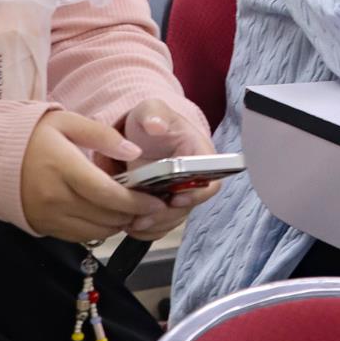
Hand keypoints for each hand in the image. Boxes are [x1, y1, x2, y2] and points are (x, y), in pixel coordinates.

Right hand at [19, 110, 167, 241]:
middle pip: (105, 216)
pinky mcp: (43, 227)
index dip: (135, 201)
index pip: (107, 193)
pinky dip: (100, 230)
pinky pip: (79, 236)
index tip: (156, 201)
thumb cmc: (31, 135)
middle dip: (133, 214)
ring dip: (119, 224)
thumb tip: (134, 150)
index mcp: (63, 168)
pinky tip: (110, 217)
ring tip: (134, 211)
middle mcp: (55, 197)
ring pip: (95, 231)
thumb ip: (102, 135)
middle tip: (152, 207)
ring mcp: (48, 216)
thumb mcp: (66, 122)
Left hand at [115, 98, 218, 239]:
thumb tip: (156, 125)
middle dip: (165, 215)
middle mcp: (194, 180)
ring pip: (172, 220)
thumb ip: (153, 114)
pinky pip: (159, 226)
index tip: (176, 197)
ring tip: (131, 221)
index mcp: (200, 157)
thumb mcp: (150, 110)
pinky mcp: (163, 207)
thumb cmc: (150, 120)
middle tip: (142, 218)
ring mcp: (178, 195)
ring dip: (153, 224)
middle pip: (188, 207)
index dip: (197, 194)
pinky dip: (145, 230)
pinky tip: (129, 222)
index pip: (210, 182)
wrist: (137, 134)